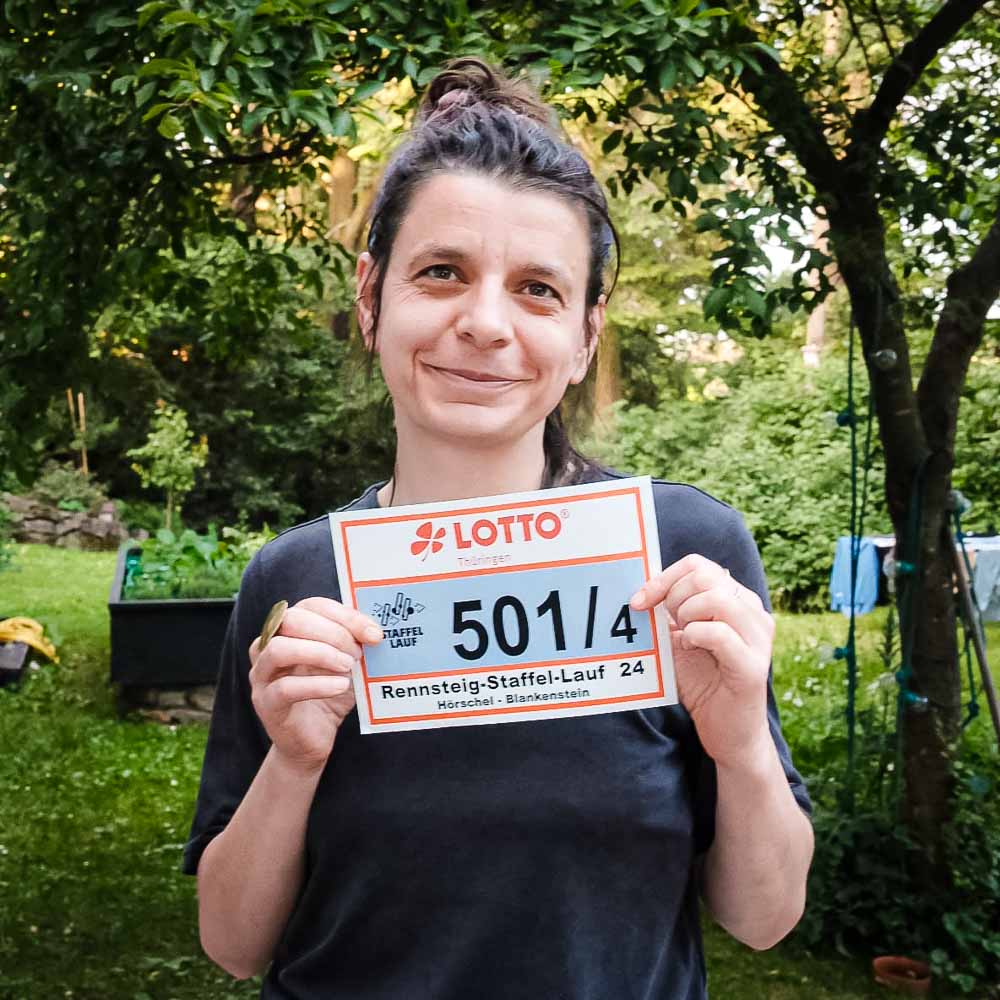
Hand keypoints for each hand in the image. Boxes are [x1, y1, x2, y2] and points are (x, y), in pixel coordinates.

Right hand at [248, 597, 382, 775]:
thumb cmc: (329, 694)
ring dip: (321, 653)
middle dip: (333, 632)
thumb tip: (375, 631)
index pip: (312, 605)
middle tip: (358, 652)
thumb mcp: (346, 664)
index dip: (345, 615)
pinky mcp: (266, 703)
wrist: (313, 741)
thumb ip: (355, 644)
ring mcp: (262, 675)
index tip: (374, 633)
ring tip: (348, 666)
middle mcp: (268, 646)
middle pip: (292, 620)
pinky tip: (341, 687)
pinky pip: (285, 688)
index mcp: (289, 630)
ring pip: (280, 649)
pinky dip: (317, 685)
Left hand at [630, 554, 774, 768]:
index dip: (664, 578)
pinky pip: (718, 632)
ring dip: (686, 615)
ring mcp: (758, 638)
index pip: (699, 565)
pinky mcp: (753, 666)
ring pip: (717, 598)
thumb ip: (668, 614)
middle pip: (707, 576)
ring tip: (683, 637)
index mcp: (738, 601)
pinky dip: (694, 636)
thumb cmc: (703, 684)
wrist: (728, 733)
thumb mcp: (680, 640)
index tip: (640, 601)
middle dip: (673, 596)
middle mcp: (754, 613)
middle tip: (668, 624)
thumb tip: (640, 589)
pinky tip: (689, 648)